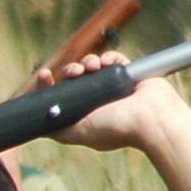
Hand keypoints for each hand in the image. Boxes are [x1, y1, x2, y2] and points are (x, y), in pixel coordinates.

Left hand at [35, 51, 190, 156]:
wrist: (151, 118)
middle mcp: (99, 102)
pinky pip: (114, 60)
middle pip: (76, 79)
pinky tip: (105, 61)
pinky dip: (108, 57)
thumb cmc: (116, 128)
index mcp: (87, 115)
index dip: (51, 85)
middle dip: (71, 71)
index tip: (44, 75)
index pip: (64, 96)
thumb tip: (39, 125)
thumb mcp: (79, 133)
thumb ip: (59, 130)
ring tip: (91, 66)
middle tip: (74, 71)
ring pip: (93, 67)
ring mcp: (115, 87)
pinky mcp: (130, 75)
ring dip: (88, 62)